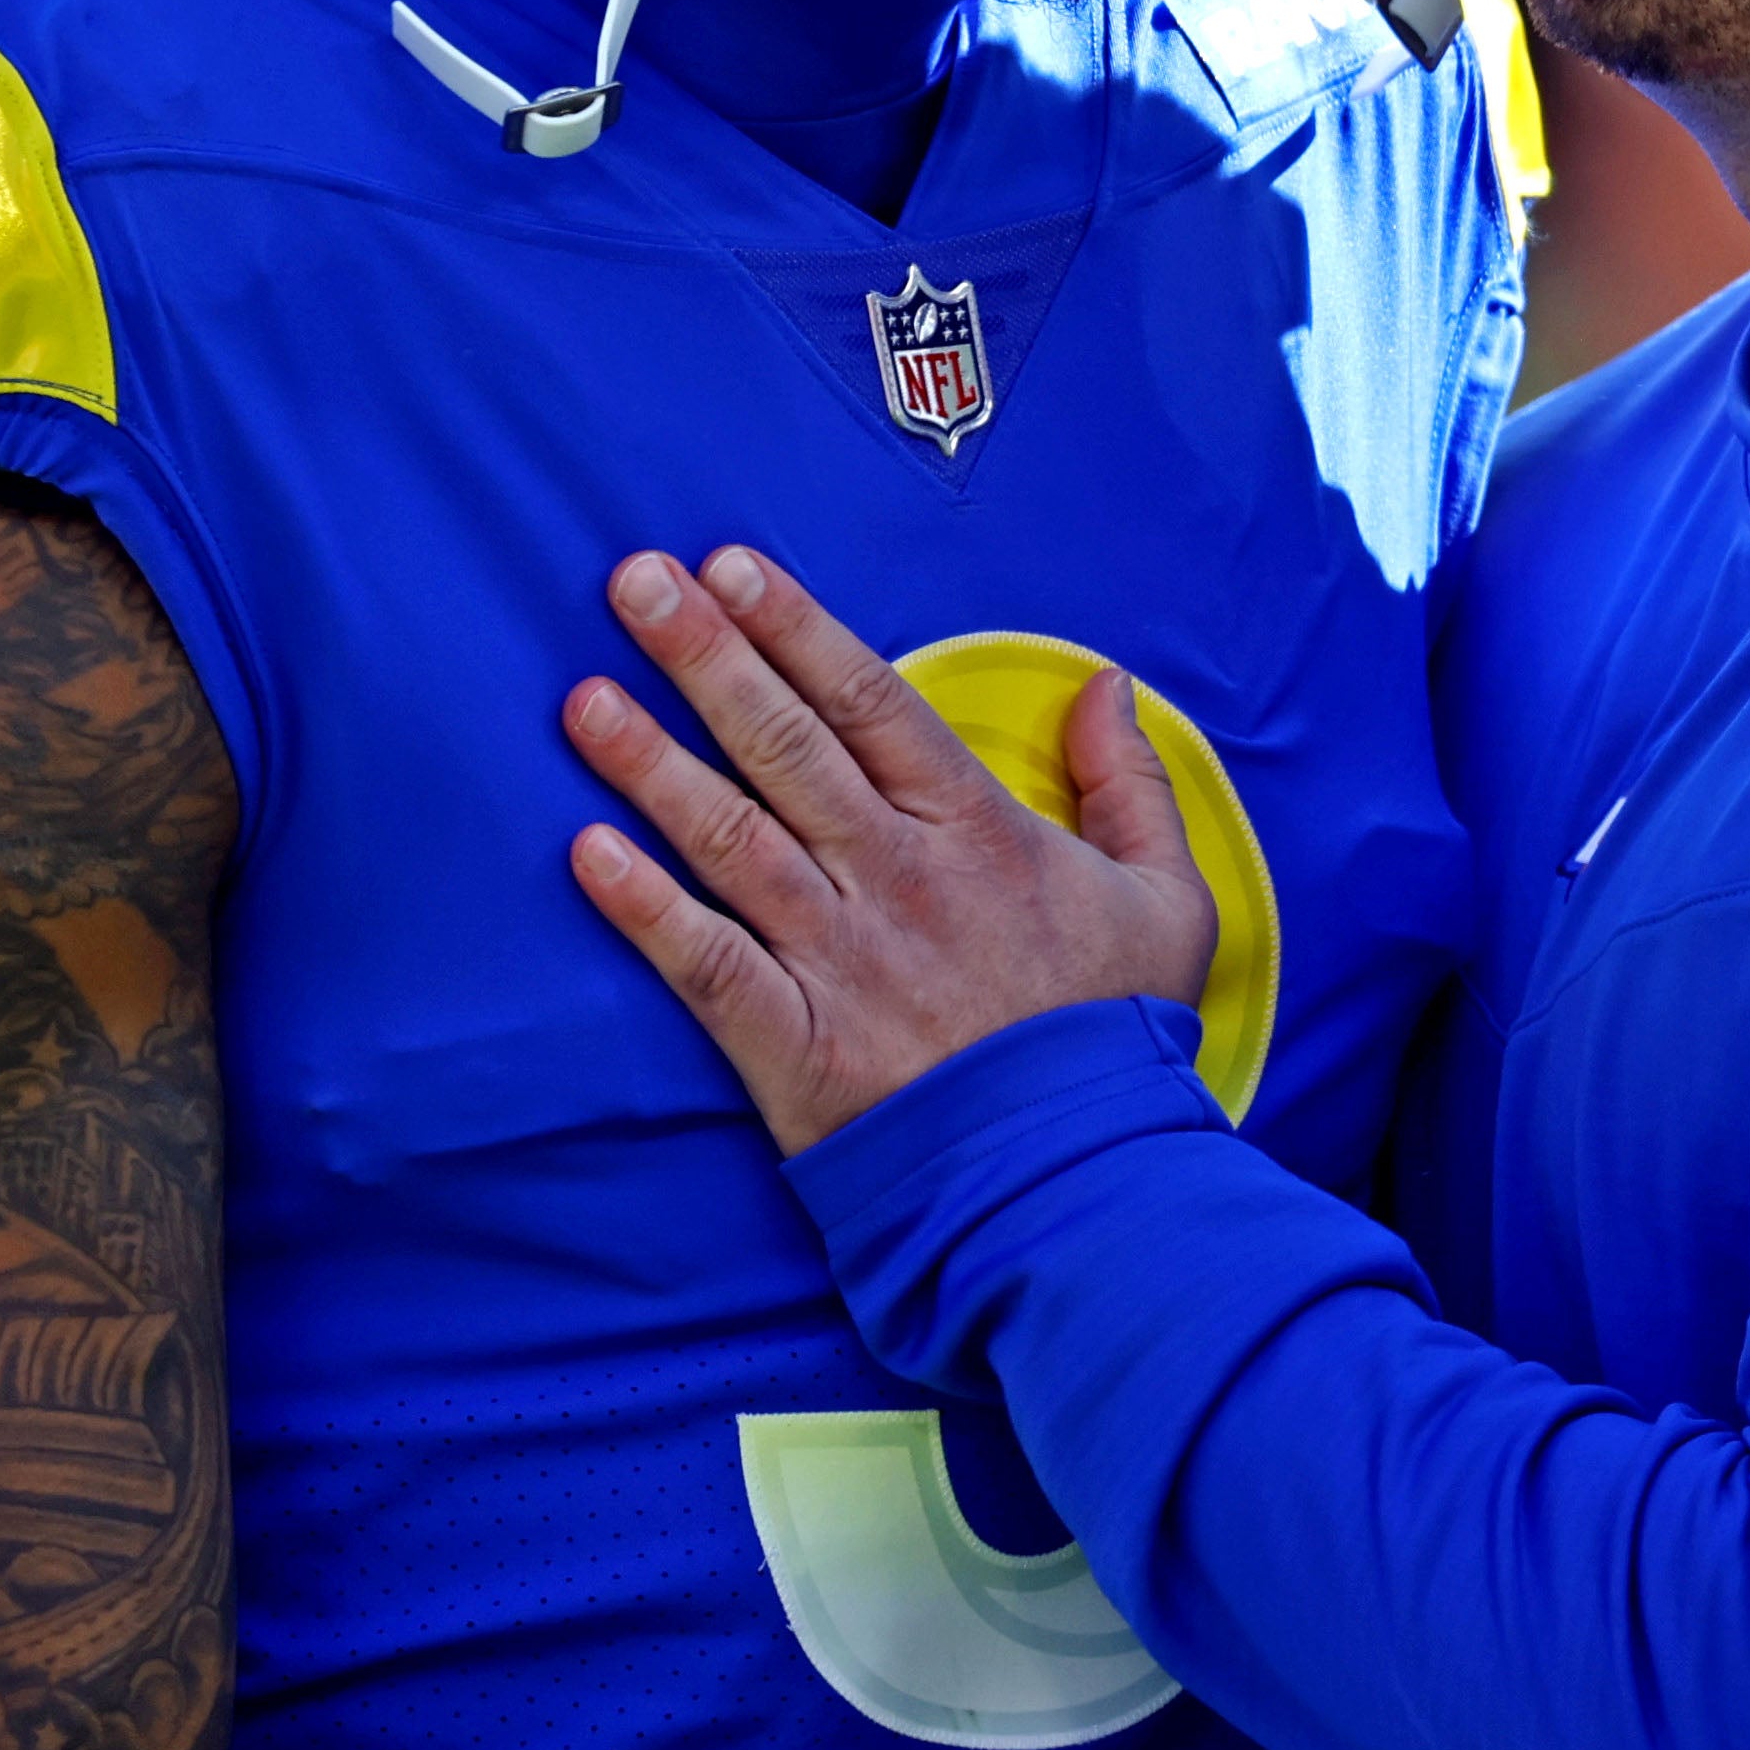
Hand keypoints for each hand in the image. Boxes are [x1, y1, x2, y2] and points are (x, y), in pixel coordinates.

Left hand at [565, 545, 1216, 1154]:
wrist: (1079, 1185)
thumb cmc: (1113, 1039)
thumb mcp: (1168, 900)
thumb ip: (1133, 784)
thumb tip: (1108, 686)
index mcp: (976, 831)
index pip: (869, 701)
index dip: (795, 626)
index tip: (732, 564)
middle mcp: (895, 878)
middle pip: (784, 743)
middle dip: (704, 655)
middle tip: (635, 581)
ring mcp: (838, 959)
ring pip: (730, 837)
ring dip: (651, 763)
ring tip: (582, 697)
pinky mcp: (795, 1045)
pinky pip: (706, 963)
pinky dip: (644, 909)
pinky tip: (587, 854)